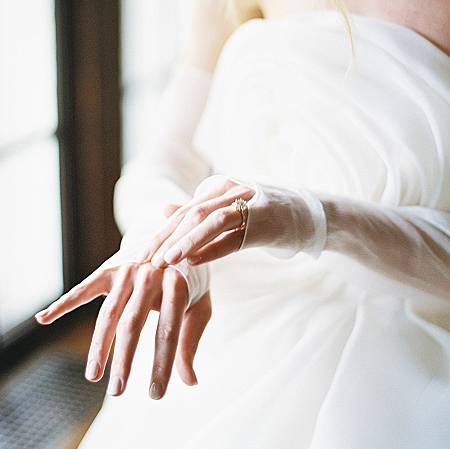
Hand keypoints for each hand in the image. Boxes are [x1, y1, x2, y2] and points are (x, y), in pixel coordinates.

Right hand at [35, 259, 211, 398]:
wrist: (173, 236)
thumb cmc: (189, 278)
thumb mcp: (199, 306)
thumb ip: (191, 341)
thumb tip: (190, 382)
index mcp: (177, 283)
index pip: (168, 331)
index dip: (162, 364)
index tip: (157, 394)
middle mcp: (150, 274)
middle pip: (132, 323)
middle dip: (124, 360)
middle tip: (118, 392)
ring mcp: (127, 270)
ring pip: (108, 313)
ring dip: (99, 346)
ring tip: (93, 376)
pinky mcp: (109, 269)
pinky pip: (84, 290)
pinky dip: (63, 304)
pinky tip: (43, 319)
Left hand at [141, 175, 326, 266]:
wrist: (310, 213)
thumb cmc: (264, 213)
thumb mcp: (228, 207)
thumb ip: (197, 210)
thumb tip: (163, 210)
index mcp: (219, 186)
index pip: (182, 212)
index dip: (159, 233)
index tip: (139, 254)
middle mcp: (231, 190)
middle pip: (190, 215)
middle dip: (165, 238)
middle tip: (143, 260)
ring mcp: (249, 204)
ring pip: (210, 222)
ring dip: (185, 242)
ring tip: (165, 261)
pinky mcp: (265, 222)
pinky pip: (234, 238)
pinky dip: (212, 250)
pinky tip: (194, 262)